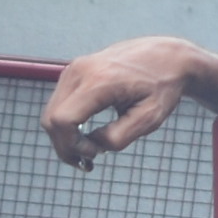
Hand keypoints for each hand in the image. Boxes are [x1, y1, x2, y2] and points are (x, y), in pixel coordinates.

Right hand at [42, 38, 200, 167]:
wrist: (167, 56)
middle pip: (51, 119)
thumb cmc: (162, 87)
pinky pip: (58, 105)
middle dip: (65, 147)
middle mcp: (81, 70)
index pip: (62, 120)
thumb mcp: (149, 119)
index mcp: (100, 81)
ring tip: (89, 150)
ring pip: (51, 113)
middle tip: (88, 161)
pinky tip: (85, 136)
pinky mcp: (73, 71)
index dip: (72, 146)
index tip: (94, 155)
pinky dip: (66, 124)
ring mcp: (74, 69)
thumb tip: (93, 146)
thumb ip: (118, 137)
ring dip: (64, 137)